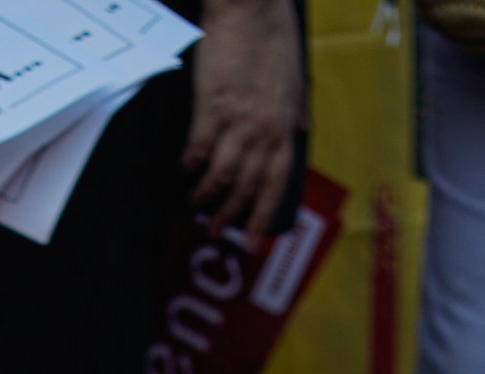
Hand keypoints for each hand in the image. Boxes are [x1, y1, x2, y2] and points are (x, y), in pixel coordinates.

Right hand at [187, 0, 302, 241]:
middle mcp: (263, 130)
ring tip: (193, 205)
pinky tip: (183, 173)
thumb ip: (296, 110)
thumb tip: (301, 131)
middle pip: (245, 186)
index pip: (275, 182)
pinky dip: (190, 165)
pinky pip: (199, 147)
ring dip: (205, 195)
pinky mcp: (213, 105)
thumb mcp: (295, 77)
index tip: (252, 239)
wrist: (251, 7)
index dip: (262, 214)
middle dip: (229, 214)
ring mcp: (238, 119)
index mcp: (283, 126)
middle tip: (214, 230)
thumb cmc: (273, 37)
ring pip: (221, 173)